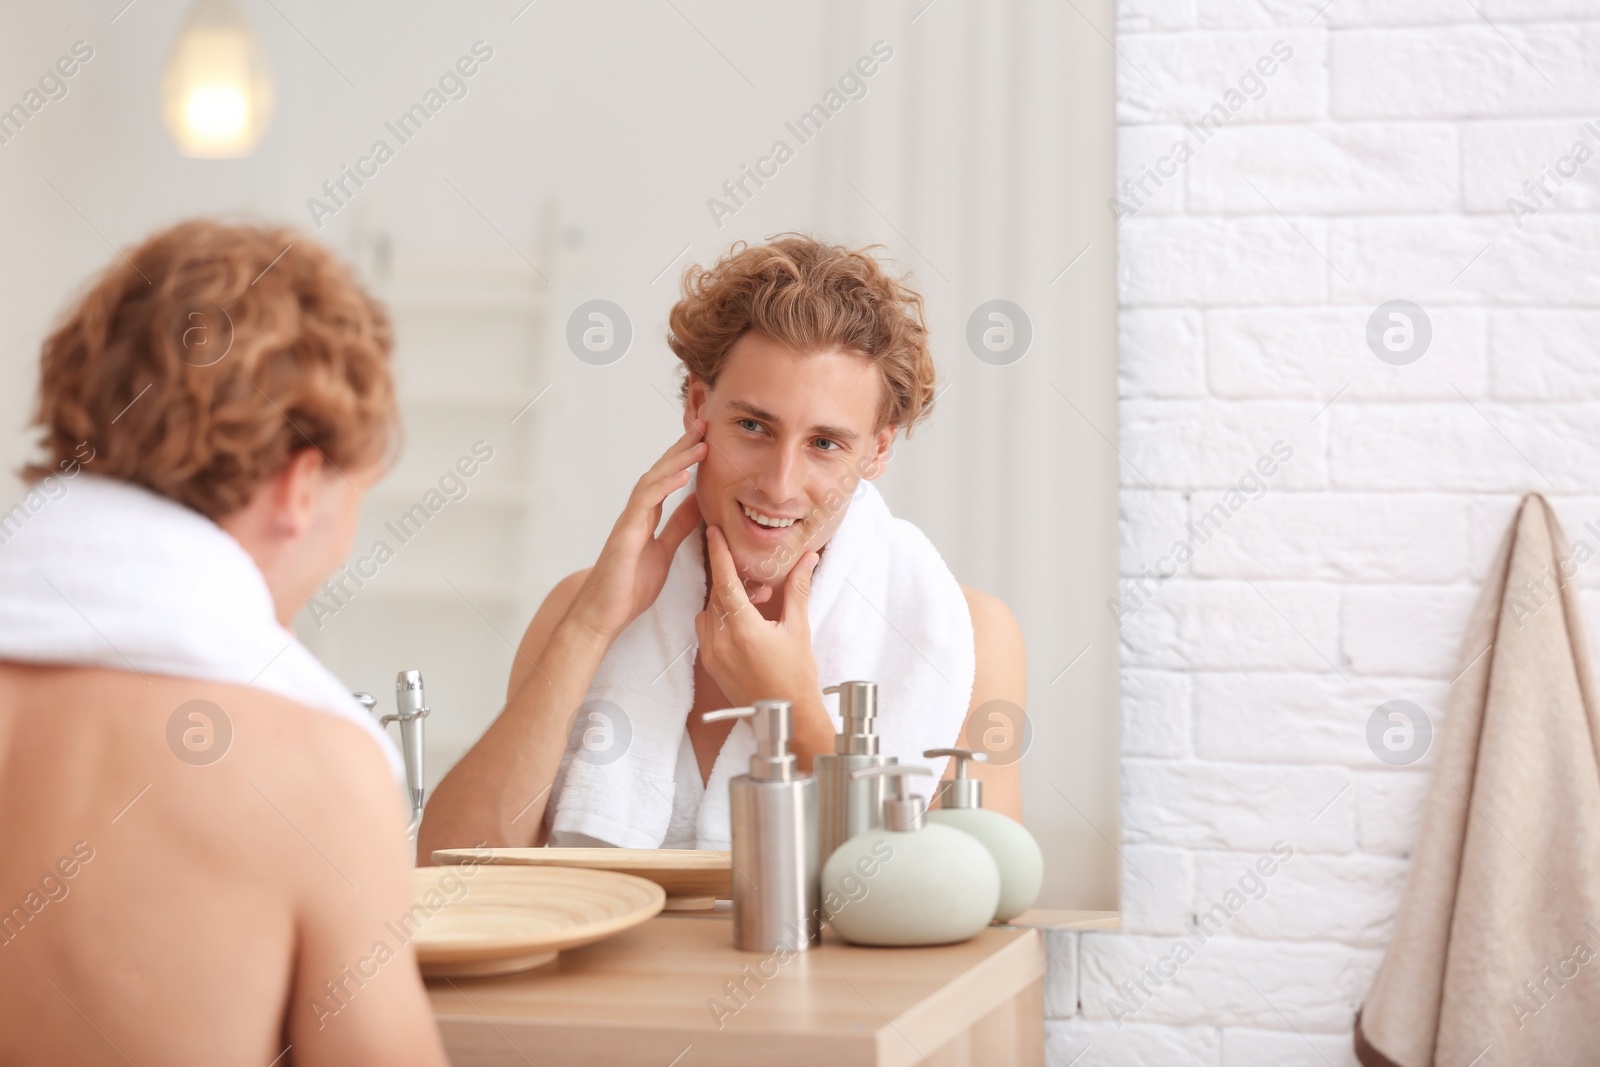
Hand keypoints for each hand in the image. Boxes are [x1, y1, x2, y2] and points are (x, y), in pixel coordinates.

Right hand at [567, 421, 706, 640]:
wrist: (604, 614)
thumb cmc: (629, 586)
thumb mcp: (664, 550)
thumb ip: (677, 526)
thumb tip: (697, 503)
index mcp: (647, 516)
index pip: (668, 479)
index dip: (686, 457)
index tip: (706, 438)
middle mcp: (637, 513)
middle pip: (660, 471)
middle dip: (682, 447)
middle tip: (703, 424)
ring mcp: (629, 521)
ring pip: (652, 480)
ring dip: (676, 460)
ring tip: (699, 443)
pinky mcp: (625, 534)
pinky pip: (645, 504)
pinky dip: (664, 487)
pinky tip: (682, 475)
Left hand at [694, 523, 821, 708]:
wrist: (786, 717)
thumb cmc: (796, 677)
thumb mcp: (799, 629)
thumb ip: (798, 590)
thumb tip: (808, 559)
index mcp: (743, 629)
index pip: (725, 581)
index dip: (720, 554)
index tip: (713, 532)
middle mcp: (721, 641)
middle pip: (717, 595)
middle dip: (735, 581)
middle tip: (760, 584)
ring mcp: (712, 654)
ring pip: (709, 612)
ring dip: (728, 601)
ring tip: (757, 606)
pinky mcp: (710, 665)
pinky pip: (707, 630)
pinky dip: (721, 619)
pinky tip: (744, 624)